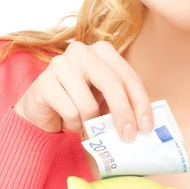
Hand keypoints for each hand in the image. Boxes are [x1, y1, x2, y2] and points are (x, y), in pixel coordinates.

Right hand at [13, 40, 153, 141]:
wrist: (41, 109)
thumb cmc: (79, 102)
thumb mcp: (106, 99)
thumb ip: (124, 104)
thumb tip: (146, 125)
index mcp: (103, 51)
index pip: (129, 76)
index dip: (141, 103)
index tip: (147, 127)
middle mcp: (82, 51)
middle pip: (112, 85)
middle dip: (124, 114)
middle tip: (129, 137)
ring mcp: (61, 64)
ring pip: (89, 105)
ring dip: (91, 124)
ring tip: (86, 126)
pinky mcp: (44, 83)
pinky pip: (70, 112)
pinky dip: (73, 125)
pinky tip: (68, 122)